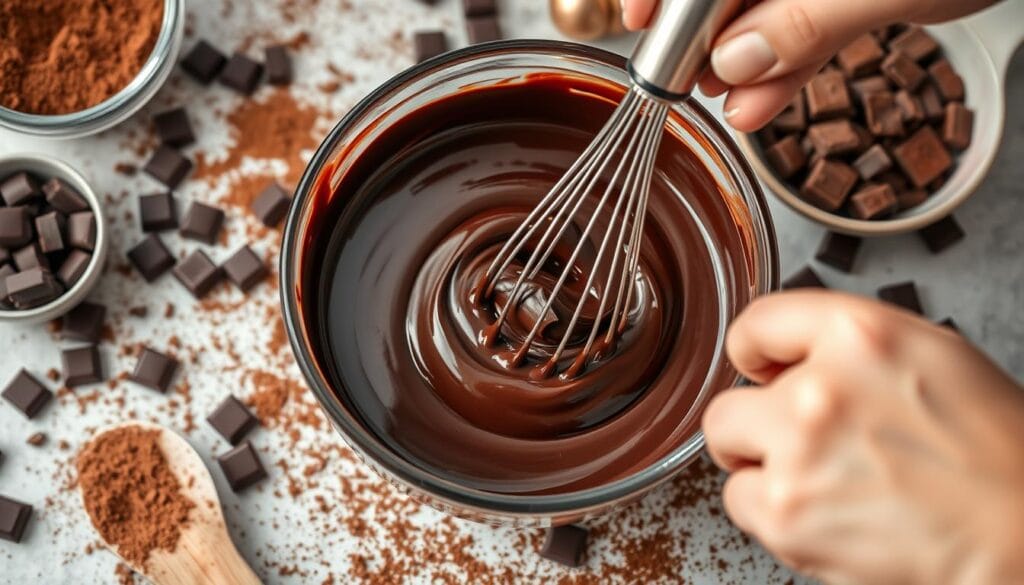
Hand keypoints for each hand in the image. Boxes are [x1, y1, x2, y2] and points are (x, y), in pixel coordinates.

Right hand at [623, 0, 996, 130]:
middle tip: (684, 83)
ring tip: (728, 107)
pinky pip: (805, 26)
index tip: (636, 19)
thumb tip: (732, 60)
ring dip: (744, 64)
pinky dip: (786, 67)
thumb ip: (805, 20)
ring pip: (765, 9)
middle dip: (704, 34)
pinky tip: (760, 104)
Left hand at [703, 290, 1023, 584]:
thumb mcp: (928, 354)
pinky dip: (772, 512)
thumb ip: (844, 342)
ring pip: (729, 453)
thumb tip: (779, 357)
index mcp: (859, 335)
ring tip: (824, 479)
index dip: (754, 352)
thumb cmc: (990, 450)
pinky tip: (825, 510)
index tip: (758, 369)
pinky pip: (740, 502)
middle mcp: (820, 388)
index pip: (756, 324)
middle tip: (800, 442)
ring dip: (764, 468)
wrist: (1022, 534)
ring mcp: (798, 454)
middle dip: (756, 424)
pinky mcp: (787, 514)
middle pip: (727, 403)